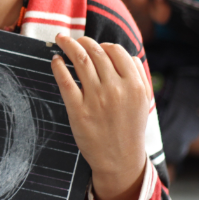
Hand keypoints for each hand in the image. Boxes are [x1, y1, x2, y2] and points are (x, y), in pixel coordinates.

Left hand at [51, 35, 150, 199]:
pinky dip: (58, 66)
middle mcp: (116, 89)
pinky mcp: (78, 110)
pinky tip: (55, 60)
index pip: (116, 51)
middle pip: (96, 52)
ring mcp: (96, 99)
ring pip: (80, 60)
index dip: (103, 44)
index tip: (95, 46)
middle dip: (82, 41)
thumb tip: (125, 53)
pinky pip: (65, 81)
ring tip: (61, 40)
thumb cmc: (129, 127)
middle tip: (73, 39)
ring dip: (68, 45)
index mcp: (134, 85)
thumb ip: (137, 75)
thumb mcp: (142, 101)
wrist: (120, 160)